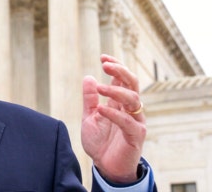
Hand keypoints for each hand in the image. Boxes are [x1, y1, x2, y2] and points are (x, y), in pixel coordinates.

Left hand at [81, 54, 145, 183]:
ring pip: (133, 99)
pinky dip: (114, 113)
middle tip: (105, 64)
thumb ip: (90, 99)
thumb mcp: (89, 117)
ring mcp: (135, 121)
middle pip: (132, 83)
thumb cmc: (100, 142)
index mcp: (120, 103)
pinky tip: (101, 109)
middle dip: (121, 71)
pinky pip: (128, 121)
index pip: (123, 79)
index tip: (103, 57)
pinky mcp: (136, 135)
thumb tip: (88, 77)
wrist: (105, 167)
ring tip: (100, 87)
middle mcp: (130, 109)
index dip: (116, 66)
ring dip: (116, 90)